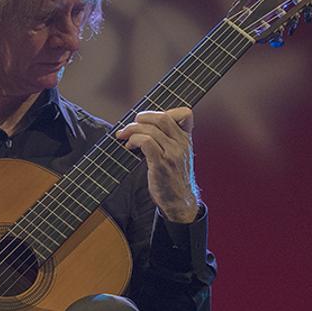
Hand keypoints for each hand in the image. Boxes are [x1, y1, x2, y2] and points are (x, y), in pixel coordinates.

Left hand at [115, 107, 199, 222]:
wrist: (179, 201)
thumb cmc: (174, 176)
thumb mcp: (178, 154)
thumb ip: (168, 138)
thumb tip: (143, 123)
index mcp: (186, 139)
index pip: (186, 113)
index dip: (166, 110)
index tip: (150, 119)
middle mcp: (182, 144)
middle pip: (162, 117)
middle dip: (142, 117)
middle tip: (131, 125)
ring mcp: (173, 154)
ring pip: (151, 129)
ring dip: (132, 130)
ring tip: (125, 137)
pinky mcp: (161, 165)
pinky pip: (146, 142)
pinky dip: (134, 140)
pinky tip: (129, 146)